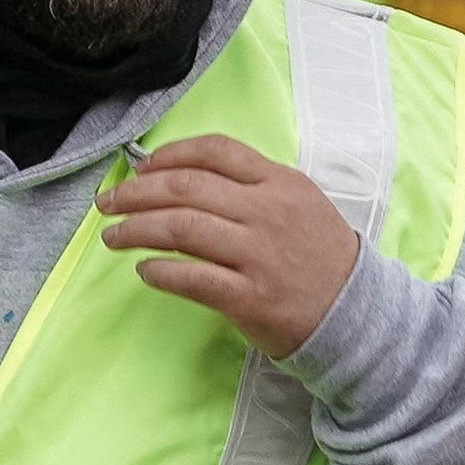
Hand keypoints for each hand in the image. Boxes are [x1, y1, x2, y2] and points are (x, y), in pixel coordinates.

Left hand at [99, 135, 362, 356]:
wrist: (357, 313)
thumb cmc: (317, 255)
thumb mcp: (298, 202)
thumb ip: (251, 185)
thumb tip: (180, 174)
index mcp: (278, 183)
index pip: (215, 151)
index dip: (169, 155)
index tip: (140, 167)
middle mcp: (267, 212)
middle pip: (186, 187)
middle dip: (136, 192)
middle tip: (107, 203)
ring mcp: (259, 255)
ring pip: (181, 228)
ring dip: (136, 229)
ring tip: (113, 236)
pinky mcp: (251, 298)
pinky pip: (193, 278)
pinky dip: (160, 271)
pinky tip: (145, 270)